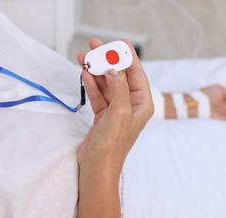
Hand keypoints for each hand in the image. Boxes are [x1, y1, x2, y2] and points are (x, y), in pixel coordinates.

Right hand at [74, 38, 152, 217]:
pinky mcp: (103, 116)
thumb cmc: (113, 144)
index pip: (136, 74)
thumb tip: (113, 68)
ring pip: (106, 84)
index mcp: (142, 104)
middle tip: (94, 46)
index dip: (128, 56)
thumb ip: (118, 87)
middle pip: (119, 76)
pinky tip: (84, 73)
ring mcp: (116, 110)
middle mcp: (130, 105)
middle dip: (107, 60)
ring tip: (83, 57)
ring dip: (95, 71)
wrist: (97, 167)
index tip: (120, 42)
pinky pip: (98, 95)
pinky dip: (91, 84)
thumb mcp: (119, 112)